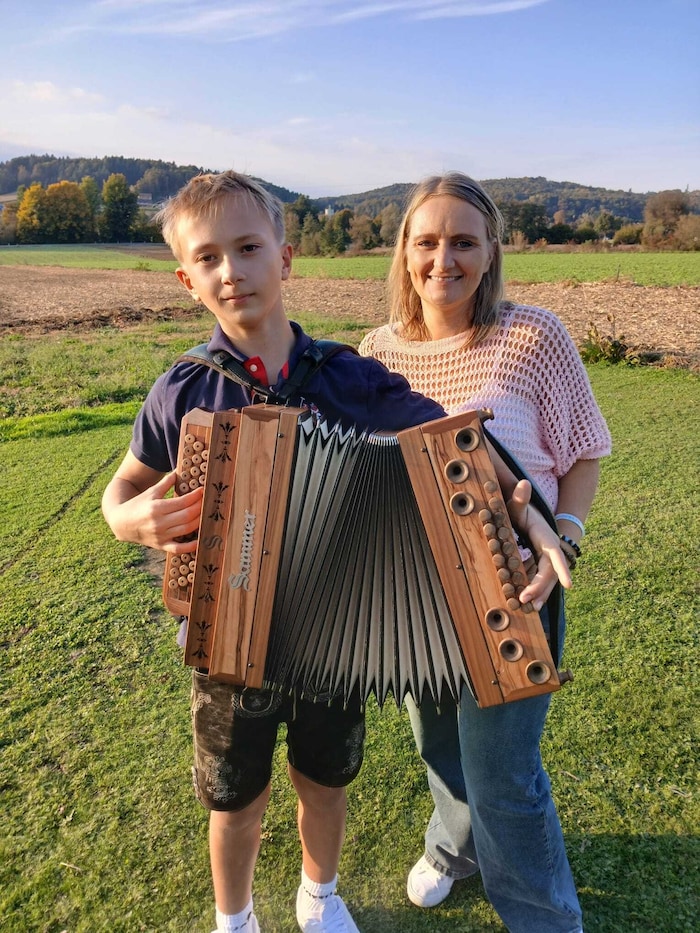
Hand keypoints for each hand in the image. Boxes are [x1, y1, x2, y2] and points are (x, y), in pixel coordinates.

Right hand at [110, 471, 203, 552]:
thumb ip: (166, 483)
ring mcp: (161, 536)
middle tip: (208, 501)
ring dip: (199, 522)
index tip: (203, 490)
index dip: (195, 496)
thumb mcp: (150, 492)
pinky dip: (190, 547)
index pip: (182, 502)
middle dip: (200, 508)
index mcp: (157, 507)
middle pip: (187, 515)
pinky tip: (200, 540)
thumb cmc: (137, 505)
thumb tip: (179, 471)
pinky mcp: (161, 546)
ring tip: (206, 514)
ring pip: (186, 530)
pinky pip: (178, 549)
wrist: (121, 523)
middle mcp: (159, 523)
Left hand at [506, 480, 571, 610]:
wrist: (523, 512)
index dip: (563, 569)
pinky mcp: (535, 563)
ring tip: (528, 607)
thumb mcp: (518, 505)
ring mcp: (543, 558)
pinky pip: (536, 578)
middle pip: (549, 573)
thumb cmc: (520, 508)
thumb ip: (519, 497)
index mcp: (546, 539)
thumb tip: (523, 483)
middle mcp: (548, 551)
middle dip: (541, 588)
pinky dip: (531, 588)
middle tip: (527, 601)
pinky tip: (522, 600)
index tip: (569, 585)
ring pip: (544, 579)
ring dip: (538, 593)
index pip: (556, 556)